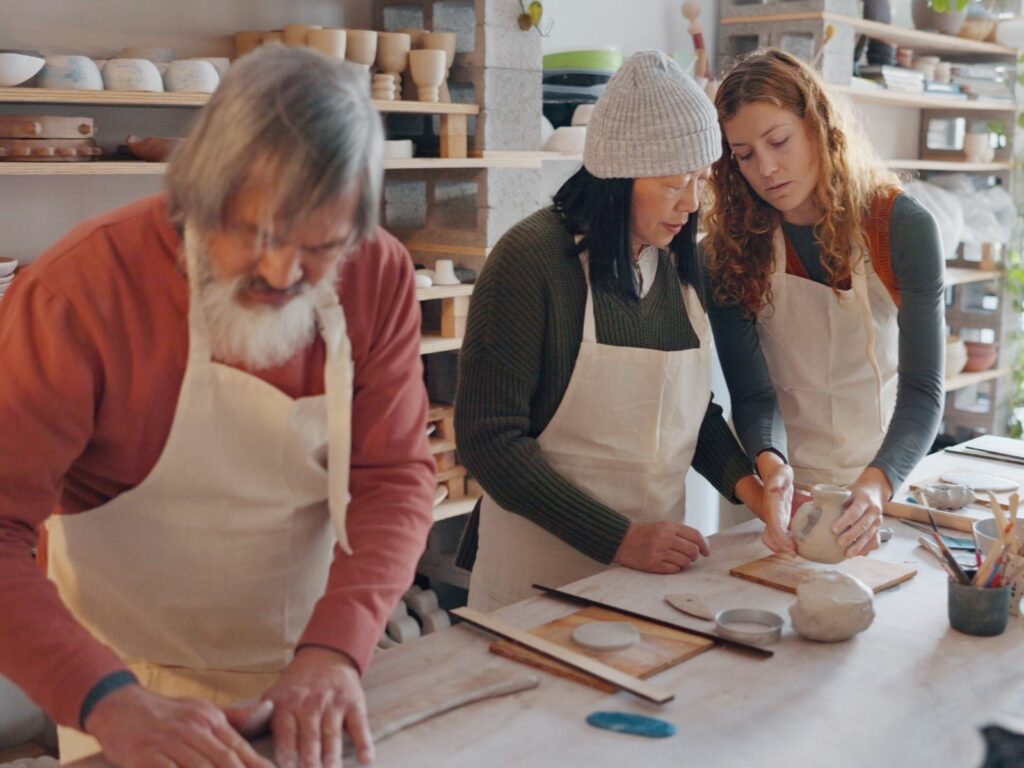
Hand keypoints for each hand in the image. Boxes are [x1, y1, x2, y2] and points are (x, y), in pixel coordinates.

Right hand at [86, 683, 272, 767]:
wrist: (121, 707)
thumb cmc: (167, 713)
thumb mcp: (202, 710)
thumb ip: (234, 718)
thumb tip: (268, 710)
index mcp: (209, 719)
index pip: (238, 746)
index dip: (255, 764)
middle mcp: (193, 729)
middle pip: (223, 759)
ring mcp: (169, 742)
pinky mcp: (146, 756)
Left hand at [263, 646, 372, 767]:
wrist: (326, 657)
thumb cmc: (295, 687)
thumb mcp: (272, 696)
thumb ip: (255, 718)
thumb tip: (232, 740)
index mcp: (286, 706)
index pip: (285, 734)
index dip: (286, 754)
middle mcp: (309, 705)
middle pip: (310, 737)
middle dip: (309, 760)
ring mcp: (332, 704)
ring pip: (332, 734)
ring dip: (332, 756)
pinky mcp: (353, 703)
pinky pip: (359, 725)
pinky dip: (364, 742)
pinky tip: (367, 759)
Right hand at [612, 520, 709, 573]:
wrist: (621, 540)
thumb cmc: (644, 533)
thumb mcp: (662, 526)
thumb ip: (680, 533)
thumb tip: (701, 544)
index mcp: (668, 526)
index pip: (695, 536)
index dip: (704, 545)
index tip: (706, 552)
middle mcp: (664, 538)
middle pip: (692, 550)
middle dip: (693, 555)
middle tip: (688, 556)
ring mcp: (658, 552)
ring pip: (685, 562)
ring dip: (684, 563)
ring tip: (676, 559)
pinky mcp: (653, 564)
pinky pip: (674, 570)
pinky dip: (675, 568)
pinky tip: (668, 564)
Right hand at [760, 463, 795, 555]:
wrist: (775, 476)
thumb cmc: (780, 475)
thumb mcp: (780, 473)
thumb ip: (776, 480)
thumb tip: (773, 489)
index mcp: (772, 507)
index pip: (774, 526)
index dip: (782, 538)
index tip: (791, 547)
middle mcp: (770, 516)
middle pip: (772, 536)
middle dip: (782, 547)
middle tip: (796, 554)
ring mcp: (773, 520)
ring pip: (772, 539)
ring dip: (781, 548)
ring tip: (797, 552)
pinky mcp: (779, 522)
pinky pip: (777, 537)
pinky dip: (784, 544)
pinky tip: (797, 547)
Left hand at [835, 467, 891, 556]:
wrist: (874, 490)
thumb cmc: (855, 492)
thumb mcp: (847, 490)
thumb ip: (835, 498)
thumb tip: (815, 502)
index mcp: (864, 499)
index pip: (855, 512)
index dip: (845, 521)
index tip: (834, 530)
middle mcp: (874, 510)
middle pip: (863, 525)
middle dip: (851, 536)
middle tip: (839, 543)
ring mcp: (878, 520)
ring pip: (869, 535)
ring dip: (858, 546)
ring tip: (848, 554)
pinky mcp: (879, 528)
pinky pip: (875, 541)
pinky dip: (866, 548)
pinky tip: (857, 554)